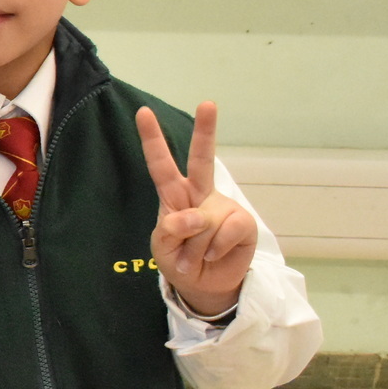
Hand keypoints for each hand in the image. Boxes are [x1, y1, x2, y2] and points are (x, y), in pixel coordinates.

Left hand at [139, 103, 256, 316]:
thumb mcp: (162, 247)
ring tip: (197, 255)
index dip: (152, 139)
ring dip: (197, 246)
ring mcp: (223, 206)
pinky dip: (216, 249)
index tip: (144, 112)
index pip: (160, 164)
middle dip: (206, 130)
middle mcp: (200, 194)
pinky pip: (227, 231)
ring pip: (206, 219)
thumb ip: (170, 230)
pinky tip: (215, 255)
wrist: (204, 285)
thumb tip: (194, 216)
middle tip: (208, 103)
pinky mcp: (243, 222)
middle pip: (203, 160)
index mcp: (174, 194)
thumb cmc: (178, 259)